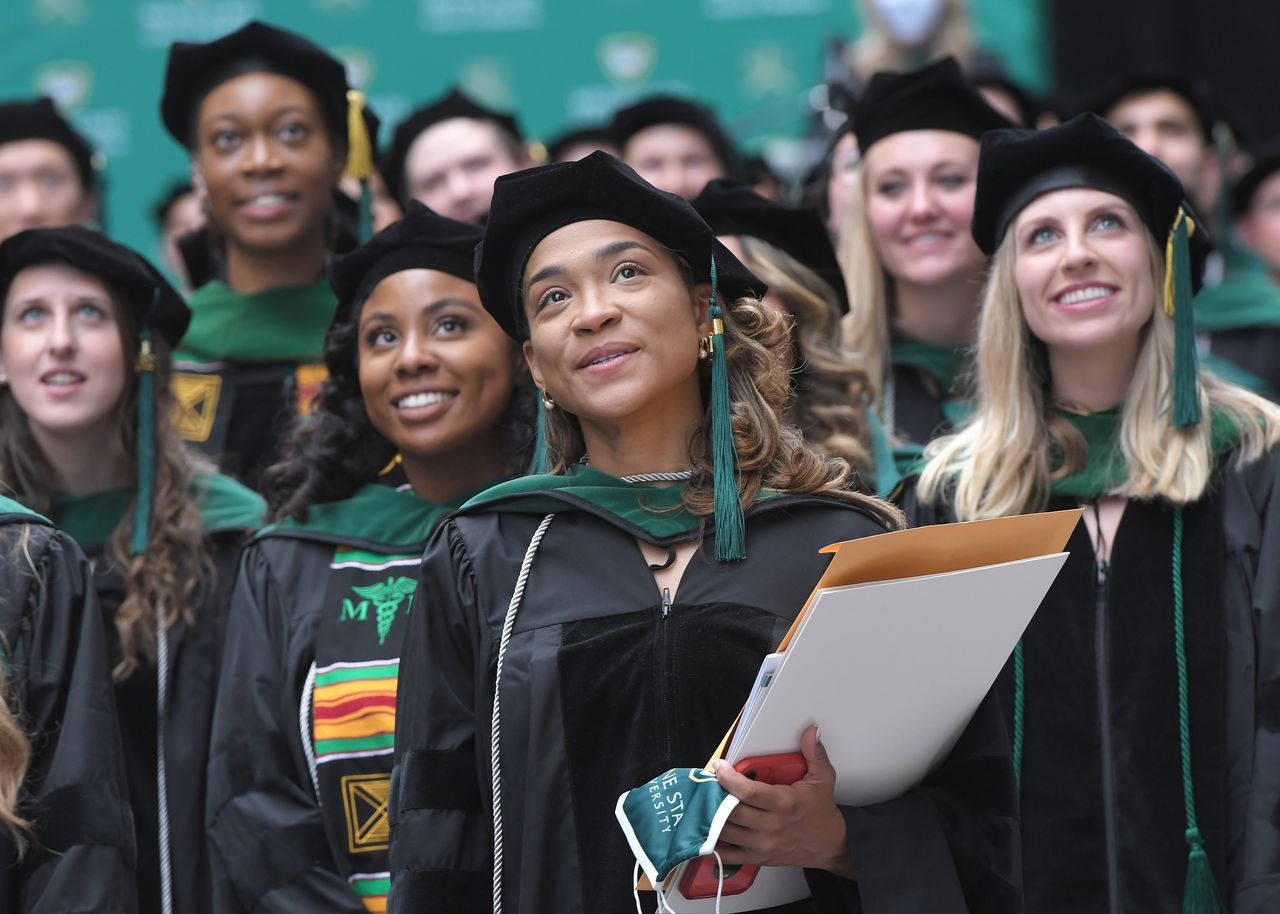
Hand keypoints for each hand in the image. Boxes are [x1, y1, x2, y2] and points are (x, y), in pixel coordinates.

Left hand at [712, 725, 854, 878]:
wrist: (829, 846)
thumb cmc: (822, 812)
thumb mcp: (823, 779)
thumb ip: (814, 753)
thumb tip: (810, 732)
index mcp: (785, 804)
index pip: (749, 792)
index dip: (728, 778)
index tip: (719, 767)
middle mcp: (771, 826)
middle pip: (732, 811)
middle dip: (716, 796)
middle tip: (710, 783)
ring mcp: (763, 844)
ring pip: (726, 831)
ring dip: (712, 817)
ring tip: (708, 801)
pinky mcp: (758, 857)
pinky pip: (729, 854)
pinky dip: (715, 843)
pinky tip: (710, 830)